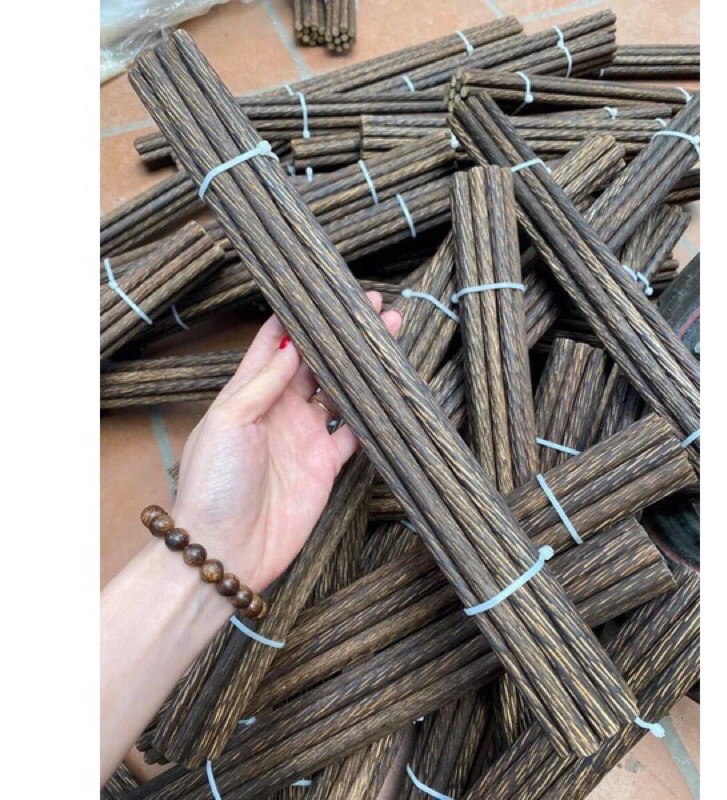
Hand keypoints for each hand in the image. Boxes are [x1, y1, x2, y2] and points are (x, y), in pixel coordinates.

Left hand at [171, 292, 401, 591]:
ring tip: (389, 337)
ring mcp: (304, 438)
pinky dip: (372, 412)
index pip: (276, 344)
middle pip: (316, 363)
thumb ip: (263, 383)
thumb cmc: (214, 484)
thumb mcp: (228, 421)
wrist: (226, 550)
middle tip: (372, 308)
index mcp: (249, 394)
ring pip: (340, 392)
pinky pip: (354, 432)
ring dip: (362, 367)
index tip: (325, 293)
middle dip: (342, 336)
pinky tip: (389, 390)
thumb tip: (292, 344)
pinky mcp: (325, 466)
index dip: (299, 318)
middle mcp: (279, 410)